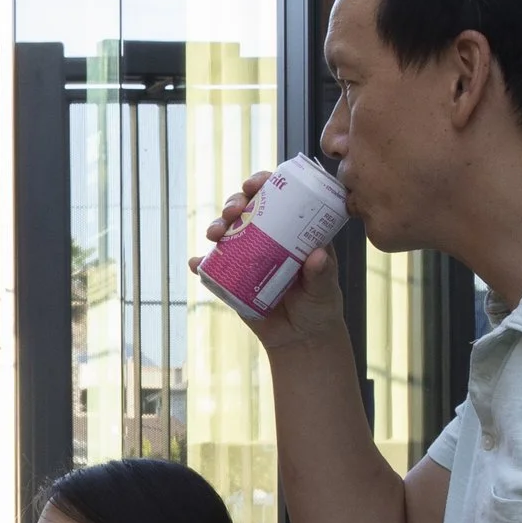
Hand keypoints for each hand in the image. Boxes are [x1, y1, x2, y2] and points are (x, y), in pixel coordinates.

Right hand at [191, 167, 350, 354]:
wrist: (301, 338)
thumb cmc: (319, 307)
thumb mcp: (325, 289)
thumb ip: (322, 274)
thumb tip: (318, 256)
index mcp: (293, 231)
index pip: (278, 197)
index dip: (263, 183)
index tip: (255, 184)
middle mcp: (268, 237)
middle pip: (247, 209)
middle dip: (234, 202)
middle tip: (233, 210)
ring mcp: (248, 256)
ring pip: (227, 232)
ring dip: (217, 226)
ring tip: (214, 233)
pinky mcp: (233, 279)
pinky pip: (213, 267)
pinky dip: (202, 264)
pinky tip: (197, 264)